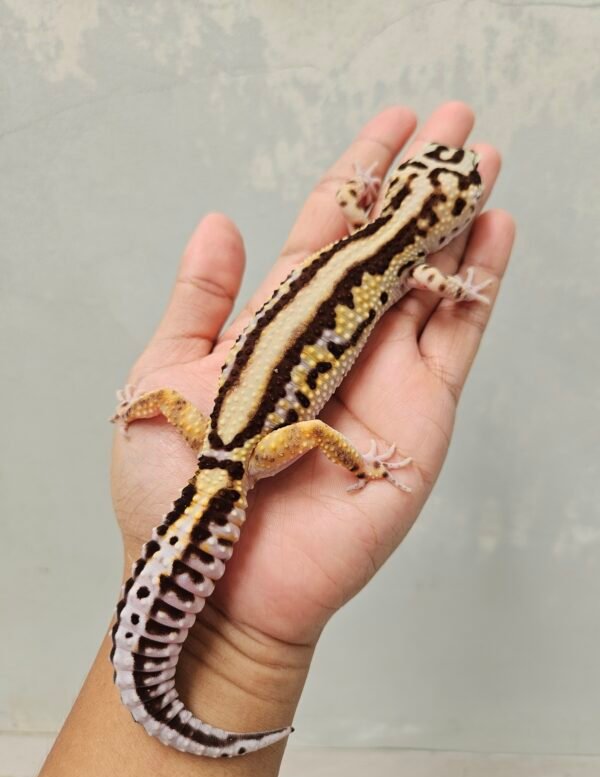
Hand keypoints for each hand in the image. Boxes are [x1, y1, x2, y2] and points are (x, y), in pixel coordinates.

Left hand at [111, 102, 513, 658]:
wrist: (217, 581)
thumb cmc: (176, 491)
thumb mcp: (164, 376)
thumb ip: (199, 300)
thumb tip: (219, 221)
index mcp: (277, 326)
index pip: (328, 232)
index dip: (358, 176)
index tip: (390, 127)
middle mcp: (337, 341)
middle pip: (387, 246)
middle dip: (418, 183)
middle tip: (454, 120)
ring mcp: (383, 375)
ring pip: (430, 281)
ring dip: (457, 221)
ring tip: (481, 161)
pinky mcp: (420, 417)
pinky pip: (456, 338)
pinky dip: (479, 285)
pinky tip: (494, 232)